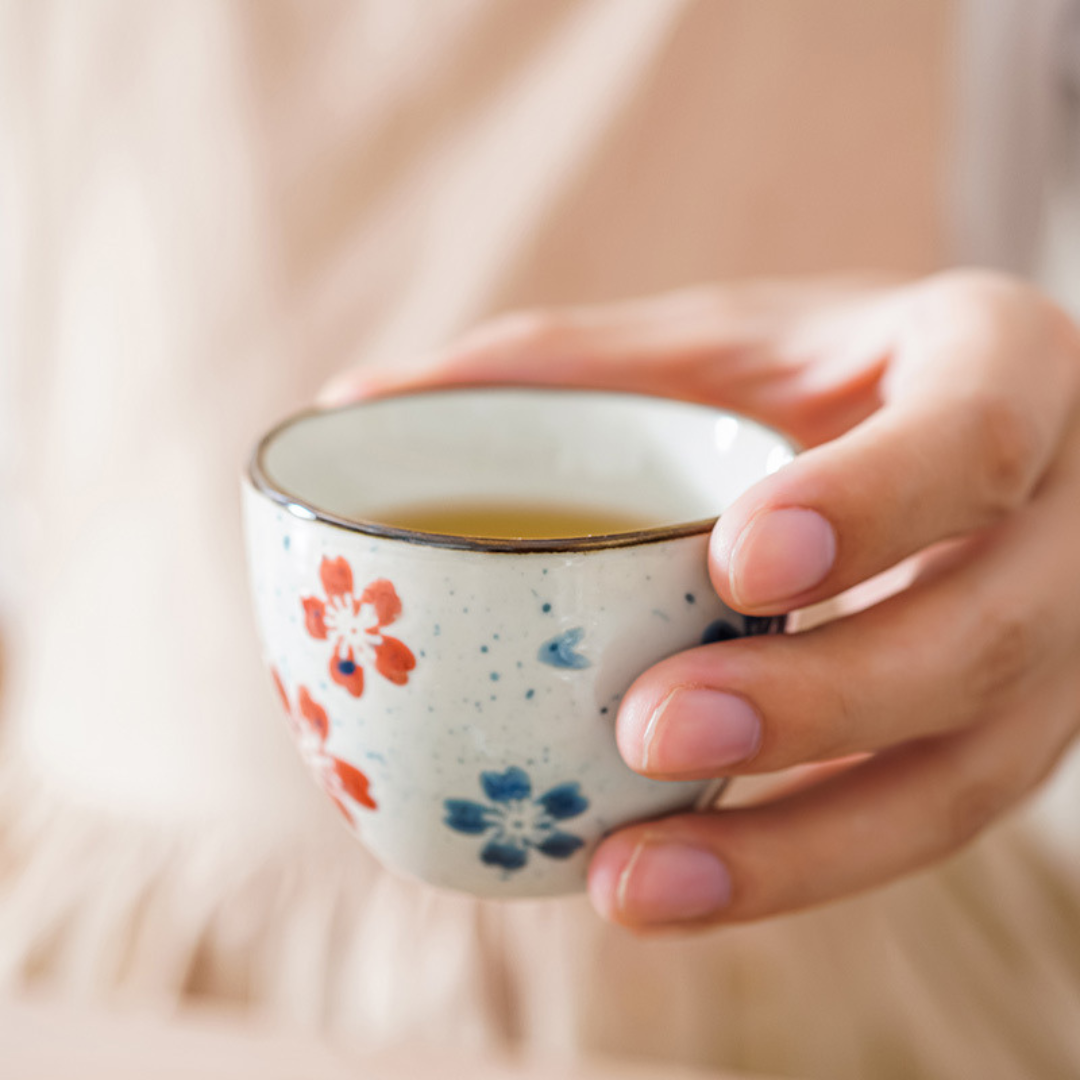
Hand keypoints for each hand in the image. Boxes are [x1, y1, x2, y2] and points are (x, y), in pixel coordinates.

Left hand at [322, 272, 1079, 930]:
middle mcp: (1059, 521)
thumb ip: (560, 363)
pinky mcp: (1007, 735)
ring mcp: (1053, 648)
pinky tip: (680, 885)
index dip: (870, 505)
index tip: (734, 565)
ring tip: (637, 879)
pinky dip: (804, 863)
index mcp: (1001, 372)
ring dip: (808, 846)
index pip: (974, 436)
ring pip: (967, 776)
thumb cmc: (821, 377)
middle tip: (654, 730)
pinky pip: (924, 821)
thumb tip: (354, 398)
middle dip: (826, 701)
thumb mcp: (722, 338)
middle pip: (982, 636)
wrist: (955, 440)